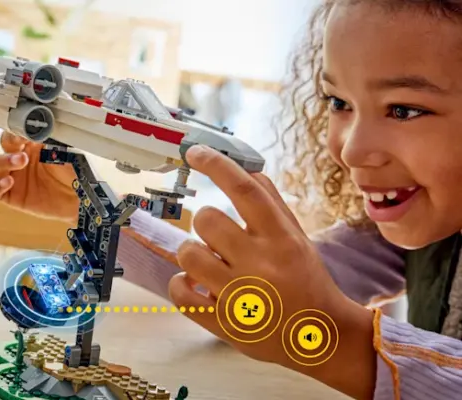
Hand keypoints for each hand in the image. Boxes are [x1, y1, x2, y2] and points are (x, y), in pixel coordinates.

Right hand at [0, 132, 78, 222]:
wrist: (81, 199)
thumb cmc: (75, 173)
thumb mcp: (64, 151)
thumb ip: (50, 138)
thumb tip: (41, 125)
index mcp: (32, 144)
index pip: (15, 131)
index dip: (15, 129)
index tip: (22, 130)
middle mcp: (20, 158)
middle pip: (2, 145)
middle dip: (9, 143)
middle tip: (23, 147)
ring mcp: (15, 177)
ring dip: (2, 161)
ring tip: (20, 162)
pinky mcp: (12, 196)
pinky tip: (8, 183)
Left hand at [170, 145, 370, 367]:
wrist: (320, 337)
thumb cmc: (306, 281)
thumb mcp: (297, 238)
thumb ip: (272, 204)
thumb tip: (248, 171)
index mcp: (281, 239)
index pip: (245, 189)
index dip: (216, 164)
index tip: (194, 151)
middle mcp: (261, 264)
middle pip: (207, 220)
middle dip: (206, 225)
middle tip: (218, 240)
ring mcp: (240, 296)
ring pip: (189, 255)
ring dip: (192, 255)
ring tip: (208, 263)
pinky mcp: (223, 323)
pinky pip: (180, 293)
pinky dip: (180, 284)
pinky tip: (195, 283)